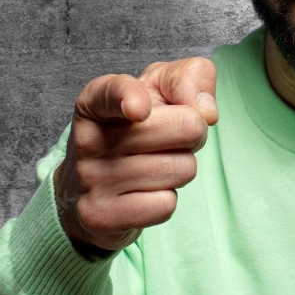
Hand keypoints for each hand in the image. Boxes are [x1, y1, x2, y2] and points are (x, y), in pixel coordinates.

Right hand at [54, 57, 219, 255]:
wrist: (90, 190)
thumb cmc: (133, 130)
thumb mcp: (157, 90)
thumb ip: (189, 78)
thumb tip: (206, 112)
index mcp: (95, 101)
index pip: (112, 92)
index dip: (129, 97)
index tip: (138, 109)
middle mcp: (88, 139)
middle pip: (184, 127)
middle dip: (194, 133)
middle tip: (172, 139)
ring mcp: (91, 180)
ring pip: (182, 169)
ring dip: (181, 168)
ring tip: (154, 166)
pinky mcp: (101, 216)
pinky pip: (166, 205)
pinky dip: (165, 200)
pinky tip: (142, 194)